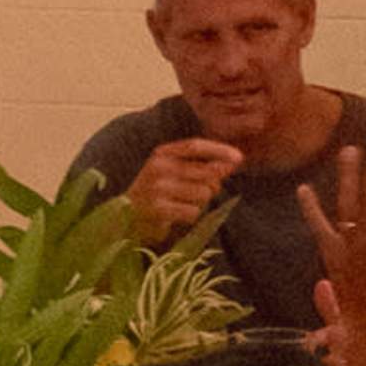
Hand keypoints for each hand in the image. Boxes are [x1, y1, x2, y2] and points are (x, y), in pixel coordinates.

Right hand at [127, 138, 244, 243]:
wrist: (125, 219)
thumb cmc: (157, 194)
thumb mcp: (176, 173)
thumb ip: (202, 167)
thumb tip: (233, 162)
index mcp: (161, 154)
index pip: (195, 146)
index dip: (219, 150)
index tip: (239, 158)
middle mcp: (158, 167)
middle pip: (205, 173)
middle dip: (212, 186)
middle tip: (198, 195)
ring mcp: (157, 188)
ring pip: (202, 194)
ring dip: (199, 203)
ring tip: (182, 205)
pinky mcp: (158, 209)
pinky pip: (192, 212)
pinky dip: (189, 216)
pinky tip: (175, 216)